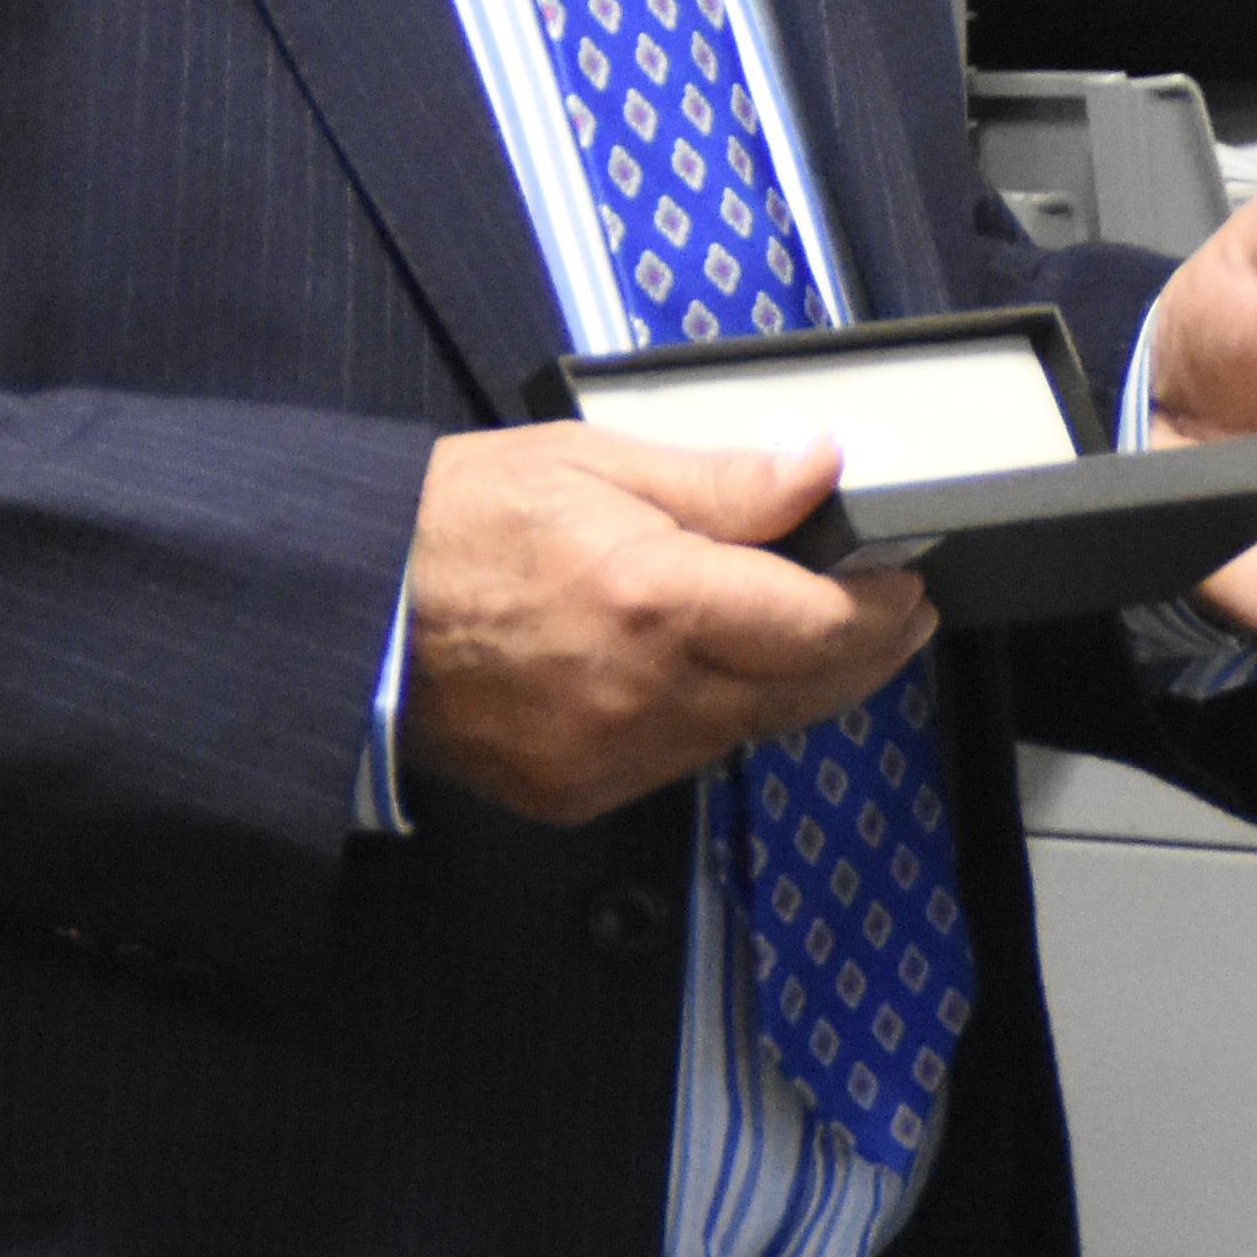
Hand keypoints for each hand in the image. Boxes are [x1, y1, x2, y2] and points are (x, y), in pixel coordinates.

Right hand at [399, 424, 924, 822]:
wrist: (351, 616)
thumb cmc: (459, 523)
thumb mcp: (593, 462)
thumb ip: (722, 481)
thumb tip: (820, 469)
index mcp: (656, 600)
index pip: (821, 625)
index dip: (881, 606)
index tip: (906, 579)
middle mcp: (647, 695)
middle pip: (806, 692)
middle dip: (863, 651)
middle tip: (892, 611)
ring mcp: (615, 757)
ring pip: (753, 733)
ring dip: (794, 686)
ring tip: (807, 631)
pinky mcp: (583, 794)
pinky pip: (687, 761)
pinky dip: (717, 719)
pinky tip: (712, 674)